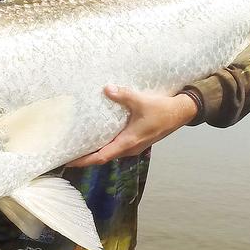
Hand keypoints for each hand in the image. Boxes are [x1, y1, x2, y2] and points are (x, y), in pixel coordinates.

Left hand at [67, 85, 197, 166]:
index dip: (85, 160)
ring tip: (79, 144)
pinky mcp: (136, 140)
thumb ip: (123, 95)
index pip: (102, 156)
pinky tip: (97, 135)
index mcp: (128, 142)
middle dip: (86, 156)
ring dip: (95, 150)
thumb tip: (106, 89)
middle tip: (69, 151)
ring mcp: (133, 146)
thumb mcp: (141, 101)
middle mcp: (129, 148)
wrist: (180, 113)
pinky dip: (104, 144)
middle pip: (103, 156)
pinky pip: (116, 146)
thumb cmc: (162, 110)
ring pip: (110, 152)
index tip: (69, 161)